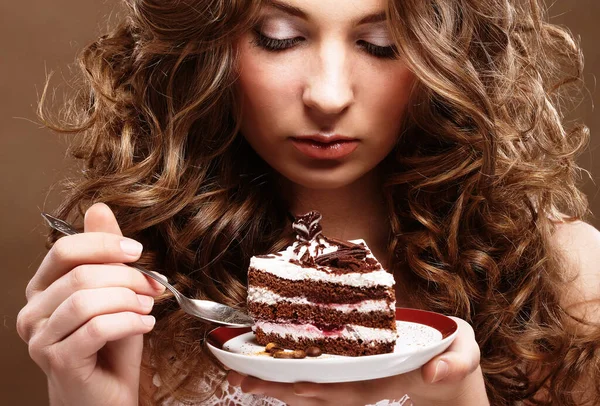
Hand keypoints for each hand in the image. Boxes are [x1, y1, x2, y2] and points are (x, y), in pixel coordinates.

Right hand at [16, 203, 164, 405]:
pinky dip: (129, 322)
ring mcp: (40, 338)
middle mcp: (33, 311)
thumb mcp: (114, 292)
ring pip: (87, 301)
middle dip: (127, 276)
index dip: (105, 245)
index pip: (65, 250)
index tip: (138, 252)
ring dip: (128, 300)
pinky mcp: (57, 360)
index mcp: (44, 288)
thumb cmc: (110, 345)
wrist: (107, 393)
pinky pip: (97, 329)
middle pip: (81, 275)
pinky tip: (145, 324)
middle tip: (153, 285)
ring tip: (148, 306)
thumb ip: (106, 254)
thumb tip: (99, 209)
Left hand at [227, 318, 487, 405]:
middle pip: (318, 391)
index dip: (314, 386)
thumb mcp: (464, 354)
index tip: (282, 382)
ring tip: (240, 375)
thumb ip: (455, 363)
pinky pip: (320, 379)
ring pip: (314, 388)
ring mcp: (359, 381)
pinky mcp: (355, 374)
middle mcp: (367, 384)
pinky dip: (292, 377)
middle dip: (280, 387)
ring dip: (277, 384)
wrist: (452, 372)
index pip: (345, 387)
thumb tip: (434, 372)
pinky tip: (268, 370)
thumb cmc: (454, 356)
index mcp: (388, 379)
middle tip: (239, 376)